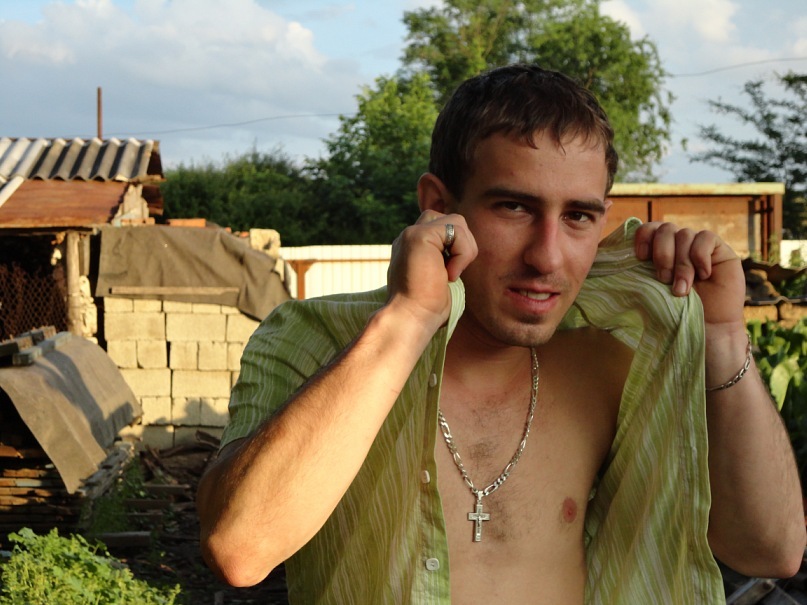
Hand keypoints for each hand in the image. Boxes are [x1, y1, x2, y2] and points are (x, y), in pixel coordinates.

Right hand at [386, 211, 476, 329]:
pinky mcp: (419, 236)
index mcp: (411, 247)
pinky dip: (462, 254)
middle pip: (452, 219)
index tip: (449, 276)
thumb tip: (464, 252)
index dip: (457, 247)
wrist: (411, 319)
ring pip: (457, 221)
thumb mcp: (439, 279)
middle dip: (464, 244)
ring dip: (465, 250)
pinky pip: (456, 230)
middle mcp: (408, 237)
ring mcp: (411, 234)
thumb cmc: (426, 309)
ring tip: (450, 274)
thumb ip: (444, 260)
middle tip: (452, 273)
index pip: (443, 228)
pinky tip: (449, 274)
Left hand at [634, 222, 745, 328]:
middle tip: (663, 279)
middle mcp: (677, 244)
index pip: (648, 229)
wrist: (708, 327)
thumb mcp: (654, 290)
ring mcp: (698, 245)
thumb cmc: (677, 312)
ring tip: (682, 288)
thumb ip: (643, 270)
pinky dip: (700, 256)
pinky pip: (706, 237)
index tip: (641, 257)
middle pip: (666, 229)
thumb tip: (628, 255)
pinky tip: (704, 275)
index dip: (643, 237)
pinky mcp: (718, 249)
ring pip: (685, 234)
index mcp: (658, 250)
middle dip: (662, 254)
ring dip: (682, 263)